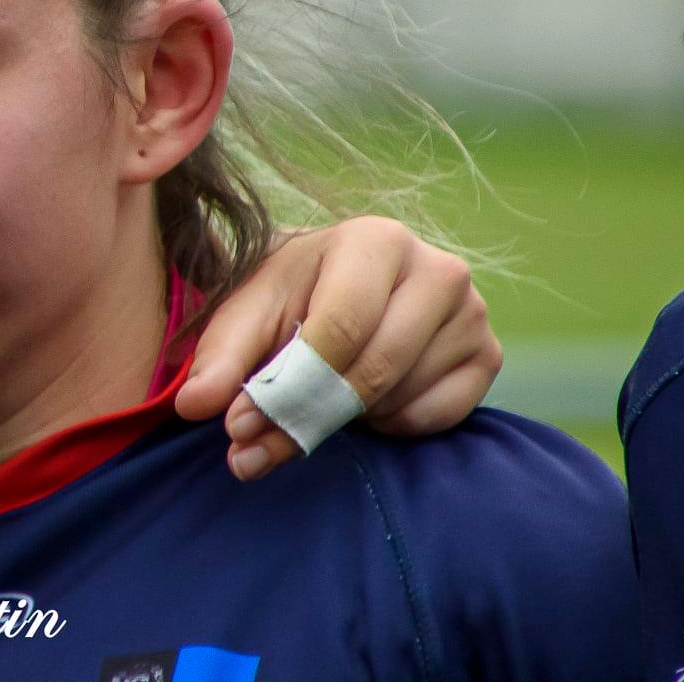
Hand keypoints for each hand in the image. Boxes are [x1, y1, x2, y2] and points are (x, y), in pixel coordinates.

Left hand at [173, 216, 499, 480]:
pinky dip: (390, 423)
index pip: (340, 327)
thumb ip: (220, 358)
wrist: (339, 286)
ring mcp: (472, 314)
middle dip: (308, 411)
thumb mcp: (245, 314)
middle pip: (374, 368)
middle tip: (258, 442)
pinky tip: (365, 395)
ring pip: (400, 397)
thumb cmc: (287, 295)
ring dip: (347, 415)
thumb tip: (195, 405)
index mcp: (375, 240)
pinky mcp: (488, 356)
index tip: (238, 425)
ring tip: (318, 390)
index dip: (288, 385)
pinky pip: (435, 418)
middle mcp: (438, 269)